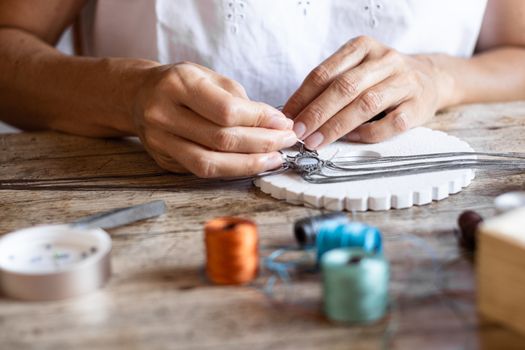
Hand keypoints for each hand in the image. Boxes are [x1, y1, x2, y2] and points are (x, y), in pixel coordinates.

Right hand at [132, 62, 295, 177]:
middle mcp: (163, 114)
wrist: (138, 95)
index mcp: (177, 84)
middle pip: (221, 140)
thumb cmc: (180, 83)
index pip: (226, 111)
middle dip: (262, 143)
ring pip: (211, 163)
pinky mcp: (164, 161)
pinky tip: (252, 163)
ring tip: (274, 159)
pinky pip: (203, 171)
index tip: (284, 123)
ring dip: (249, 164)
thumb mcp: (208, 77)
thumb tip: (275, 124)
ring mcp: (160, 141)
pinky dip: (232, 169)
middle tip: (287, 142)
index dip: (260, 120)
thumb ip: (239, 100)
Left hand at [283, 36, 451, 148]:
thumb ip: (329, 85)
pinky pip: (390, 123)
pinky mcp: (418, 105)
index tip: (287, 117)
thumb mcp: (356, 69)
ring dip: (336, 126)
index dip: (302, 97)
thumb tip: (295, 114)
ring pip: (365, 104)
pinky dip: (367, 133)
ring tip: (316, 141)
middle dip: (316, 113)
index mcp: (363, 47)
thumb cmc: (382, 78)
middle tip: (298, 133)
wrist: (431, 79)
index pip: (325, 73)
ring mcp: (404, 82)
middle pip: (343, 88)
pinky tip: (351, 139)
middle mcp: (385, 60)